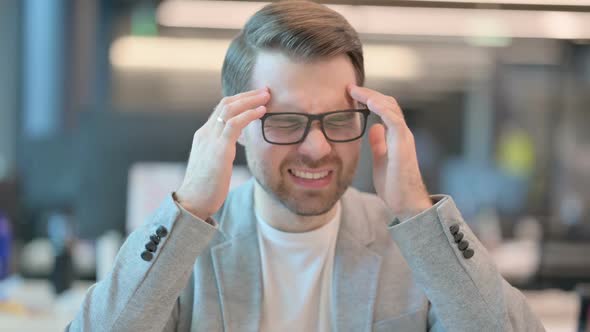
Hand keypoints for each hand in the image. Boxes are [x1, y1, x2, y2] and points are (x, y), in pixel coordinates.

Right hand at [175, 88, 269, 219]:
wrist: (193, 202)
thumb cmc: (205, 187)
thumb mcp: (213, 163)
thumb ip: (221, 150)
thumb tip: (232, 147)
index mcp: (203, 135)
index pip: (221, 109)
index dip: (239, 100)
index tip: (256, 97)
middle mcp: (205, 133)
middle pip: (226, 103)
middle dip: (247, 95)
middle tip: (265, 90)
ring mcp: (210, 139)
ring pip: (230, 109)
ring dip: (250, 100)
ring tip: (266, 96)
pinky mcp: (219, 149)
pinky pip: (235, 124)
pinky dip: (250, 114)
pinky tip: (262, 112)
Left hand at [348, 84, 431, 219]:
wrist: (406, 203)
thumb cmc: (395, 184)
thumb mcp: (381, 159)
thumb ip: (378, 143)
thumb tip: (373, 128)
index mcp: (395, 136)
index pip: (384, 109)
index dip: (369, 99)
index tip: (351, 94)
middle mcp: (401, 134)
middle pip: (388, 104)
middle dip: (369, 93)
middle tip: (350, 88)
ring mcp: (404, 138)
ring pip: (392, 108)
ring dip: (373, 97)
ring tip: (356, 91)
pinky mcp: (403, 146)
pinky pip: (394, 121)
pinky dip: (383, 109)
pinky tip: (370, 102)